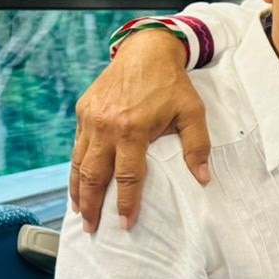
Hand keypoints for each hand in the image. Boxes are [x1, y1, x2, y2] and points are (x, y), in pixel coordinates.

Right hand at [70, 29, 209, 231]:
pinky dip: (76, 167)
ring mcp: (91, 119)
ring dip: (78, 190)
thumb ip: (197, 146)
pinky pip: (77, 146)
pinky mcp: (84, 111)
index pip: (128, 176)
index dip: (127, 202)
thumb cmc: (173, 84)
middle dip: (92, 205)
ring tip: (80, 211)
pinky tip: (78, 182)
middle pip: (94, 175)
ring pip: (79, 162)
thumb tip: (202, 178)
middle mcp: (107, 127)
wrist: (146, 51)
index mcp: (133, 130)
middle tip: (92, 227)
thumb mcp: (193, 113)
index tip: (125, 224)